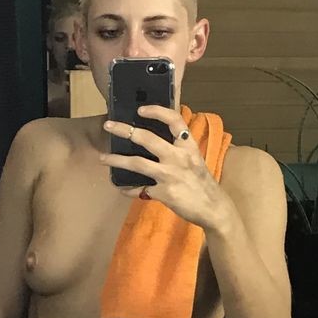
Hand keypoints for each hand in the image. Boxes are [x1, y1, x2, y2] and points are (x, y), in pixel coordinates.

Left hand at [101, 105, 233, 231]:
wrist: (213, 208)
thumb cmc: (202, 182)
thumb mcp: (195, 159)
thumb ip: (179, 149)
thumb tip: (154, 141)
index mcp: (188, 146)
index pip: (174, 120)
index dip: (157, 111)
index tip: (140, 109)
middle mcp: (178, 157)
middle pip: (146, 138)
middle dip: (124, 130)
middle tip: (109, 126)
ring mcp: (170, 175)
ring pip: (137, 163)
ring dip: (117, 160)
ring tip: (103, 158)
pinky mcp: (164, 193)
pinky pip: (140, 189)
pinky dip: (129, 189)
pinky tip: (122, 188)